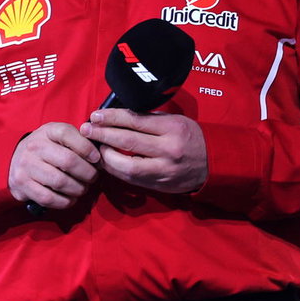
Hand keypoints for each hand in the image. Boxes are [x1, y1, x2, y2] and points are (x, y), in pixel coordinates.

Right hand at [8, 123, 101, 208]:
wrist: (16, 160)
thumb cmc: (47, 148)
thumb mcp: (59, 137)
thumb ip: (78, 141)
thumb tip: (101, 154)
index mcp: (47, 131)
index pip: (68, 134)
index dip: (86, 147)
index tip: (96, 159)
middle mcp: (34, 146)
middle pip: (68, 161)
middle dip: (87, 173)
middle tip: (93, 178)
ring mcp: (26, 166)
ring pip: (60, 182)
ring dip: (78, 189)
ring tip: (83, 189)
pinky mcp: (22, 185)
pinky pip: (49, 198)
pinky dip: (64, 201)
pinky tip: (70, 198)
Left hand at [79, 108, 207, 193]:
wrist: (213, 163)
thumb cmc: (191, 137)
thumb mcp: (175, 120)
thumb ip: (150, 119)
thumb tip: (118, 116)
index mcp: (172, 128)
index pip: (135, 120)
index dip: (111, 117)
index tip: (95, 115)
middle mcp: (168, 149)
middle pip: (127, 142)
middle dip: (102, 135)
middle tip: (86, 129)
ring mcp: (163, 170)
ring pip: (126, 166)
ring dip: (106, 156)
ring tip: (95, 148)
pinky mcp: (159, 185)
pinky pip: (132, 179)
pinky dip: (116, 170)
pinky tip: (108, 162)